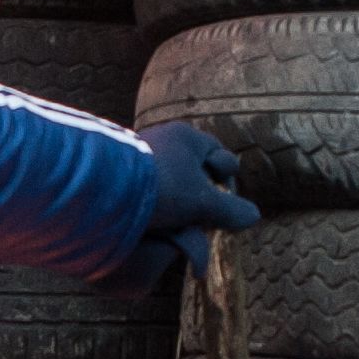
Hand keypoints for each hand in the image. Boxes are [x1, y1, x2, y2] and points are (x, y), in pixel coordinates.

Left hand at [90, 122, 261, 293]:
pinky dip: (159, 201)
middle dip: (204, 190)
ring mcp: (142, 153)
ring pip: (172, 177)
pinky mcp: (123, 170)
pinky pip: (150, 185)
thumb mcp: (203, 202)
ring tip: (183, 220)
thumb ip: (229, 210)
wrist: (104, 187)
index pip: (220, 156)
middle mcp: (165, 139)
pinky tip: (158, 218)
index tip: (227, 200)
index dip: (227, 179)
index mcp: (188, 137)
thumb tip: (254, 216)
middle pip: (195, 166)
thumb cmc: (163, 187)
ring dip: (180, 198)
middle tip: (207, 212)